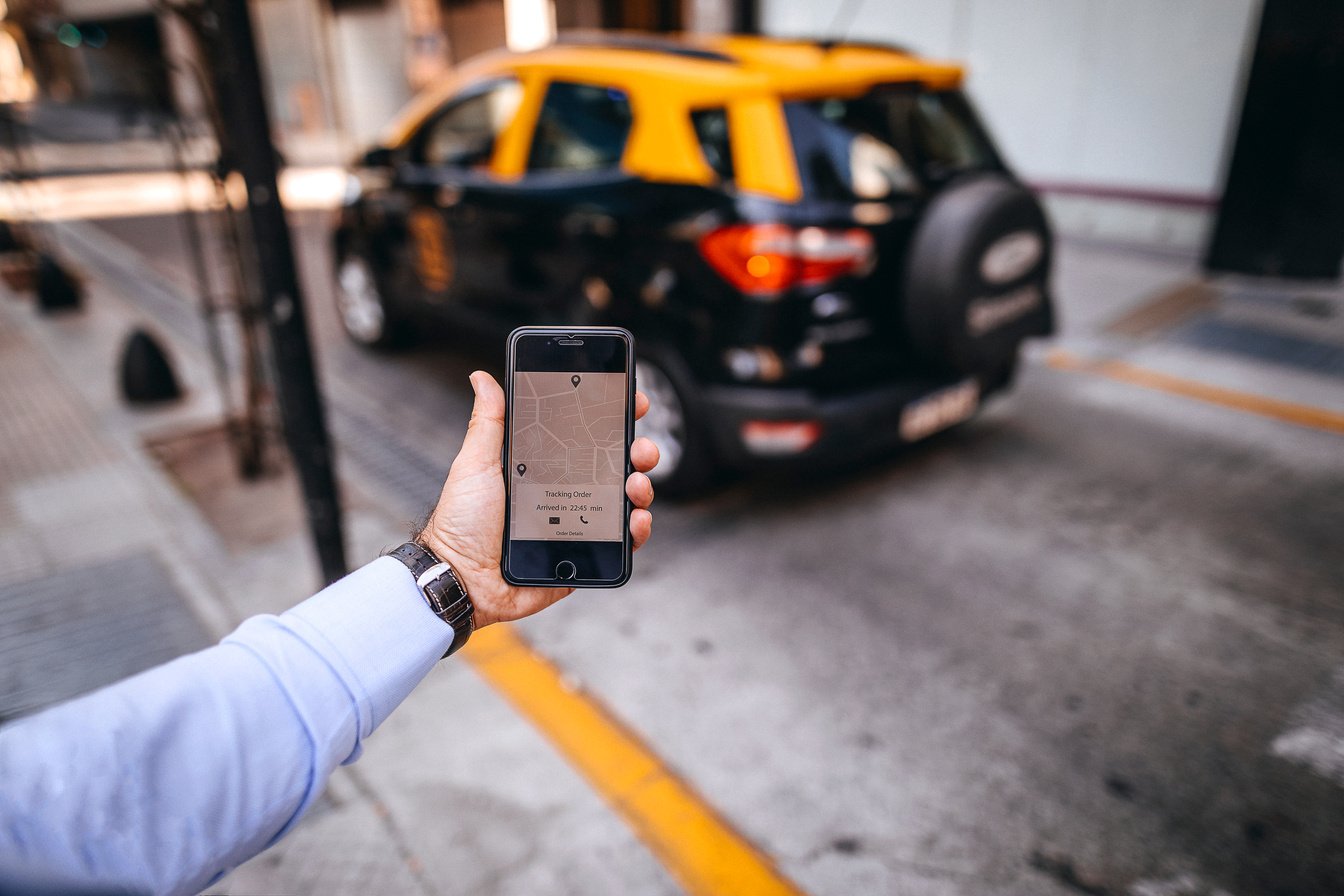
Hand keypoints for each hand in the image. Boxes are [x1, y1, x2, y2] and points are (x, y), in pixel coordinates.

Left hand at [416, 370, 658, 628]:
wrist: (462, 578)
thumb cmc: (461, 523)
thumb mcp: (475, 464)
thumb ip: (489, 422)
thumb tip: (482, 378)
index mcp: (544, 465)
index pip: (587, 435)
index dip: (613, 417)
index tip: (632, 401)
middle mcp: (565, 490)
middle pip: (615, 465)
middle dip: (638, 450)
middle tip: (639, 448)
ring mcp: (578, 522)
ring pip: (625, 500)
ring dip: (641, 487)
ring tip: (636, 485)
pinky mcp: (584, 554)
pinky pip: (621, 541)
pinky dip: (637, 529)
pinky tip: (636, 520)